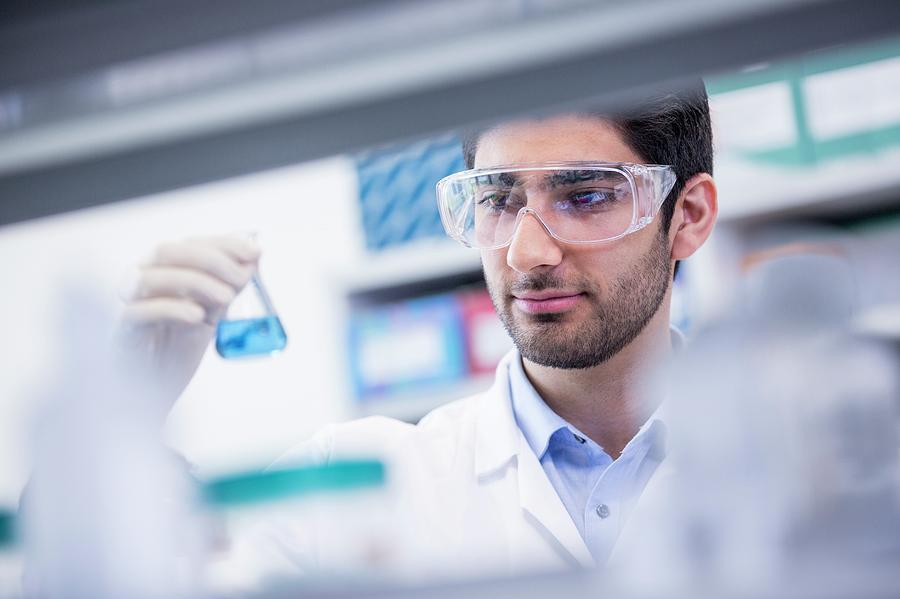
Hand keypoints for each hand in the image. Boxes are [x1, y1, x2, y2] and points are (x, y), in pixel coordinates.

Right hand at [117, 234, 260, 408]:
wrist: (154, 392)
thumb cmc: (177, 349)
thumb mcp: (212, 313)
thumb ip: (228, 285)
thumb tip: (254, 257)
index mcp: (165, 271)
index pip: (191, 244)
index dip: (224, 244)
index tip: (254, 252)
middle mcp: (143, 281)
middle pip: (169, 251)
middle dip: (211, 259)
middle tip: (240, 278)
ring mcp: (130, 305)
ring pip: (152, 276)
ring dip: (195, 281)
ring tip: (226, 298)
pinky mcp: (123, 332)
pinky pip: (139, 312)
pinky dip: (172, 308)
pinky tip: (198, 316)